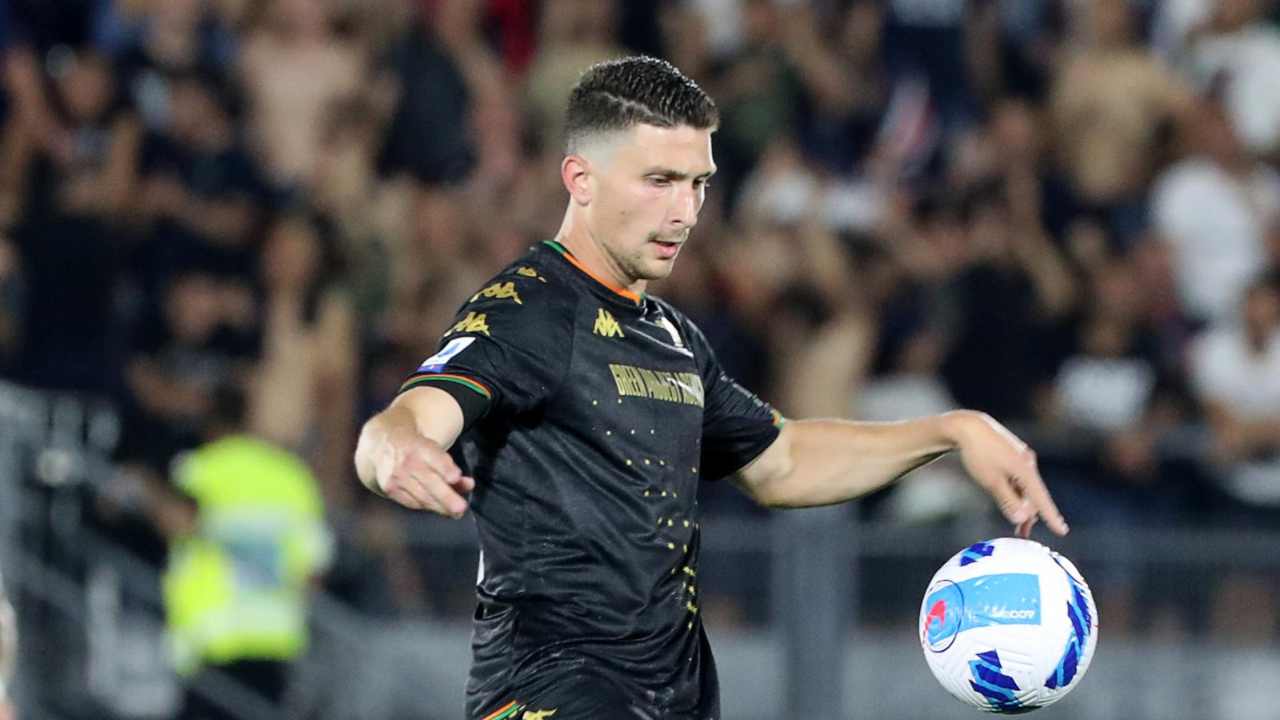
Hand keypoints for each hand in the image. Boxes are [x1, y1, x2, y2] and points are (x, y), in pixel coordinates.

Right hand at [368, 422, 473, 517]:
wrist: (385, 445)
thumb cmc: (417, 449)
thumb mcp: (434, 451)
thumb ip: (451, 468)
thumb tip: (468, 485)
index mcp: (421, 447)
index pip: (436, 459)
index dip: (446, 469)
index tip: (456, 478)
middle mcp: (407, 462)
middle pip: (430, 482)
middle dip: (447, 497)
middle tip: (461, 508)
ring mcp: (397, 477)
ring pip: (421, 497)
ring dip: (440, 507)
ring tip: (454, 513)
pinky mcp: (390, 489)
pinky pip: (412, 503)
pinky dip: (426, 506)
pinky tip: (436, 507)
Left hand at [946, 411, 1068, 537]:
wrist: (968, 426)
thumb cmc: (978, 454)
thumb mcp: (991, 481)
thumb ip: (1008, 501)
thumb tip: (1023, 519)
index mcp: (1025, 470)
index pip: (1041, 499)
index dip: (1051, 517)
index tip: (1062, 531)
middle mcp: (1028, 462)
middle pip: (1033, 494)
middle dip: (1028, 514)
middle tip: (1021, 533)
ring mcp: (1022, 457)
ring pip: (1025, 486)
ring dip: (1021, 502)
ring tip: (1014, 519)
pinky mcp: (1014, 454)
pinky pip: (1019, 477)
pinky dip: (1016, 490)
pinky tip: (1008, 495)